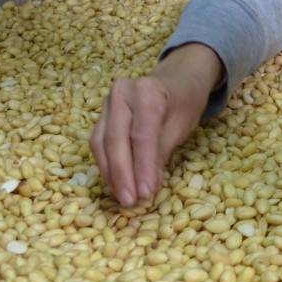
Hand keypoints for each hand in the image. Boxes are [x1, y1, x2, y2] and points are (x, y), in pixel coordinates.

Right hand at [89, 43, 221, 206]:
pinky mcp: (101, 113)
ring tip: (122, 196)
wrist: (175, 80)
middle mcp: (123, 92)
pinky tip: (116, 182)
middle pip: (117, 139)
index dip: (142, 167)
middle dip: (122, 175)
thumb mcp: (181, 125)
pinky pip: (98, 142)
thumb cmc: (182, 103)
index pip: (142, 135)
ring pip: (101, 142)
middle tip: (130, 201)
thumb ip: (162, 153)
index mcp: (148, 91)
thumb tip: (148, 187)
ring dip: (110, 173)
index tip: (145, 193)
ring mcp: (108, 101)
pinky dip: (106, 165)